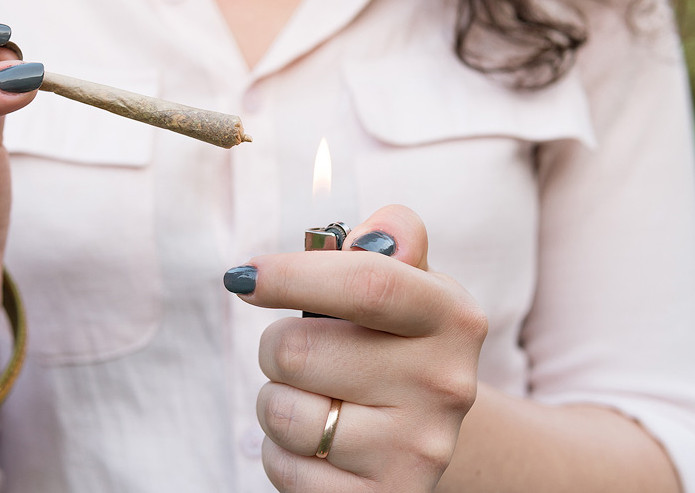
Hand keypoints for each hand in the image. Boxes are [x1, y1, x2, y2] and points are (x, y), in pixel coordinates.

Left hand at [226, 205, 487, 491]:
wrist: (425, 436)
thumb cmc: (396, 345)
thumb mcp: (409, 286)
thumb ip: (391, 242)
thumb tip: (373, 230)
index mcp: (452, 318)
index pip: (366, 283)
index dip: (292, 275)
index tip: (243, 276)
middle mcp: (445, 386)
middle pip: (299, 349)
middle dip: (277, 346)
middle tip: (302, 353)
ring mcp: (416, 451)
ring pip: (282, 412)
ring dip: (277, 400)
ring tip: (316, 399)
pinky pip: (283, 465)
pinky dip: (282, 452)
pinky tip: (320, 445)